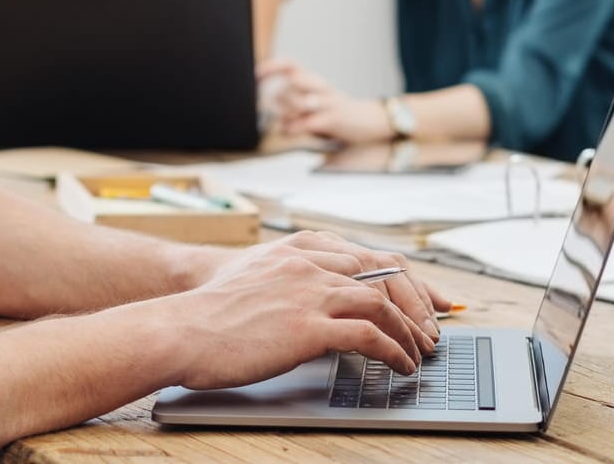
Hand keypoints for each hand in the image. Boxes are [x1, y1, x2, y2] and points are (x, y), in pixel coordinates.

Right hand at [160, 231, 452, 390]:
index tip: (424, 297)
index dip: (403, 277)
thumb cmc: (209, 312)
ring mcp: (309, 291)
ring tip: (419, 352)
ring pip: (381, 301)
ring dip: (409, 330)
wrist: (181, 328)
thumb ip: (289, 278)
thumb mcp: (255, 278)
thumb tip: (315, 302)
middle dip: (416, 302)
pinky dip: (392, 350)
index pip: (366, 254)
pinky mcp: (308, 326)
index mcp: (297, 248)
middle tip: (432, 329)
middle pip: (383, 272)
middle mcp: (308, 262)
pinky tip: (398, 365)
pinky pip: (368, 334)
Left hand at [257, 59, 392, 143]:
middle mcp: (321, 87)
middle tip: (269, 106)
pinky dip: (295, 126)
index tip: (256, 74)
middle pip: (293, 80)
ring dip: (286, 110)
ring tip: (281, 120)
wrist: (373, 120)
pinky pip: (310, 121)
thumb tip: (271, 103)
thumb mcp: (319, 101)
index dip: (272, 67)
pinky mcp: (334, 118)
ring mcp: (328, 102)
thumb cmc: (341, 112)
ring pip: (300, 99)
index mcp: (315, 81)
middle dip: (278, 94)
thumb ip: (296, 101)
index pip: (291, 65)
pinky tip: (288, 130)